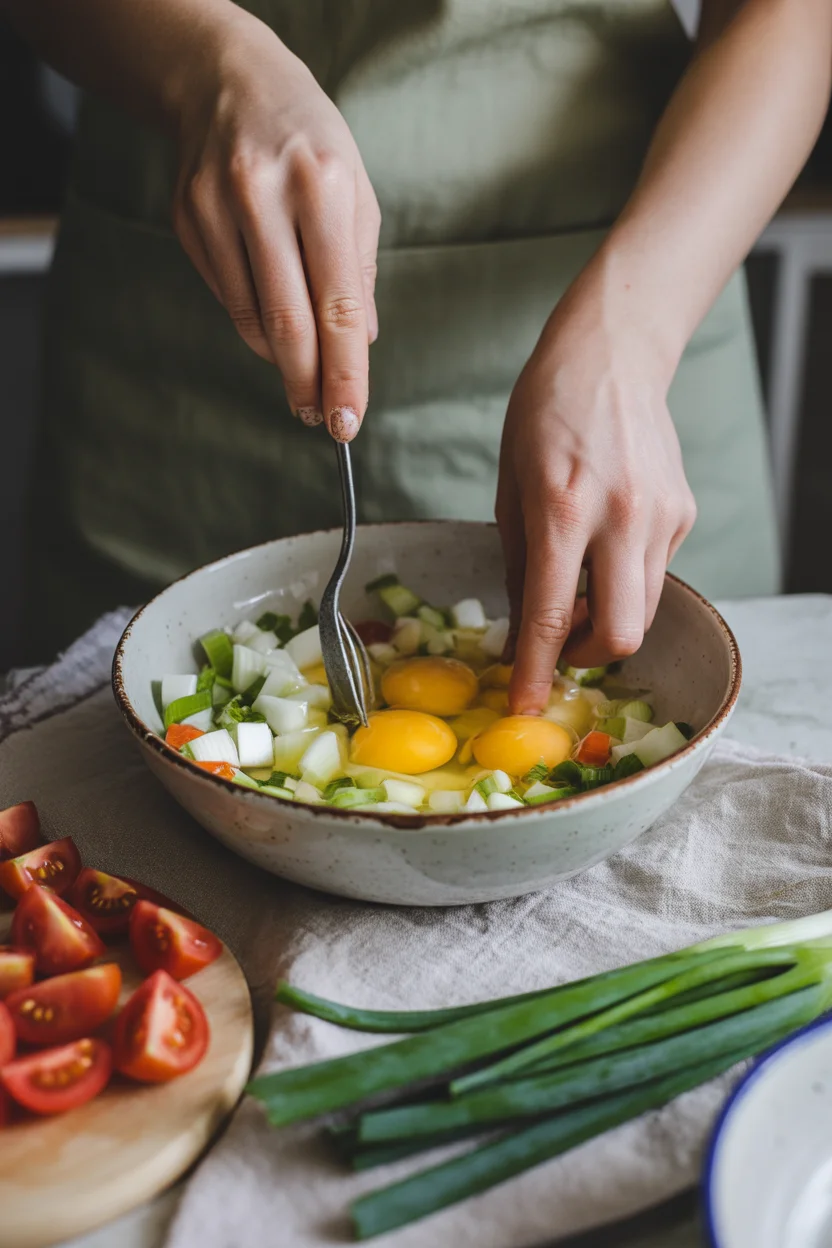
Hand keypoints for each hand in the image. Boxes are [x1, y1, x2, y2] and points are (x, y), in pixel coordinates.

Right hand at [172, 14, 379, 440]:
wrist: (228, 81)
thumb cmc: (311, 145)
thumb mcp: (355, 194)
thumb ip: (359, 272)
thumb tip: (360, 345)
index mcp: (321, 185)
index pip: (338, 304)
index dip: (345, 372)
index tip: (349, 420)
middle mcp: (263, 194)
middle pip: (288, 321)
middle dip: (308, 384)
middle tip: (321, 421)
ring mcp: (216, 207)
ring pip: (251, 318)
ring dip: (282, 362)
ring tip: (303, 385)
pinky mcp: (186, 219)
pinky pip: (226, 297)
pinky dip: (254, 325)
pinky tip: (273, 328)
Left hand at [496, 255, 696, 713]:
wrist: (612, 355)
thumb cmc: (543, 415)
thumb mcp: (510, 489)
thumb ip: (519, 568)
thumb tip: (522, 636)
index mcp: (563, 507)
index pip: (550, 613)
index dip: (535, 670)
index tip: (525, 705)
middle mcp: (621, 516)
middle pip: (619, 634)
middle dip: (584, 658)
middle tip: (558, 642)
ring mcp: (661, 516)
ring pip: (642, 613)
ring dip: (605, 623)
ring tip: (577, 592)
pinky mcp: (684, 514)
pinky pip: (654, 575)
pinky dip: (625, 582)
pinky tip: (605, 547)